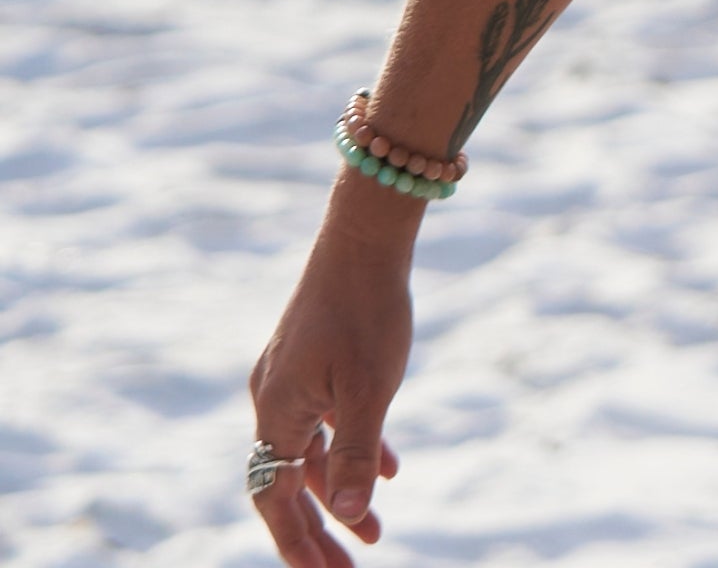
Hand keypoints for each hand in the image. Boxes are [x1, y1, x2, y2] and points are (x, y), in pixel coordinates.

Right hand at [248, 180, 418, 565]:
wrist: (366, 237)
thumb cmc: (367, 310)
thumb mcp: (370, 387)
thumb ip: (356, 451)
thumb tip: (348, 516)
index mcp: (276, 412)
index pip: (275, 498)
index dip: (298, 543)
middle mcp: (274, 400)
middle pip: (289, 483)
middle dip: (319, 530)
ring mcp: (294, 379)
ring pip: (312, 453)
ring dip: (340, 491)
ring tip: (376, 530)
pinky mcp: (316, 360)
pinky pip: (329, 420)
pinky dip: (352, 446)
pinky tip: (388, 469)